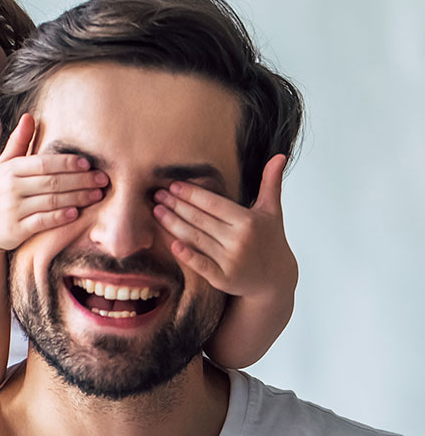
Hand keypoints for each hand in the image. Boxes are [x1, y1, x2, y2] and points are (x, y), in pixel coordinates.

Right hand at [0, 114, 107, 249]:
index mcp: (10, 169)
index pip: (44, 163)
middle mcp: (10, 188)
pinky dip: (60, 217)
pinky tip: (76, 213)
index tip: (88, 164)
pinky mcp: (15, 230)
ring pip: (51, 202)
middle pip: (52, 182)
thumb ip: (18, 143)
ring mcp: (12, 210)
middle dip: (80, 181)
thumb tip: (29, 116)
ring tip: (97, 196)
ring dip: (77, 198)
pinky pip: (42, 222)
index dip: (68, 163)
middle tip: (102, 180)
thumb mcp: (4, 166)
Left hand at [153, 154, 297, 300]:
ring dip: (173, 225)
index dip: (192, 194)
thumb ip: (271, 183)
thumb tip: (280, 155)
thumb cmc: (270, 240)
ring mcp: (231, 261)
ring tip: (156, 212)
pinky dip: (187, 256)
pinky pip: (201, 265)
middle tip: (156, 195)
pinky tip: (172, 244)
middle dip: (176, 206)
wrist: (275, 279)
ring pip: (196, 240)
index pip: (213, 203)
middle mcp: (239, 240)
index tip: (173, 185)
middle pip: (200, 220)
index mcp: (248, 221)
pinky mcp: (224, 280)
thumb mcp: (272, 210)